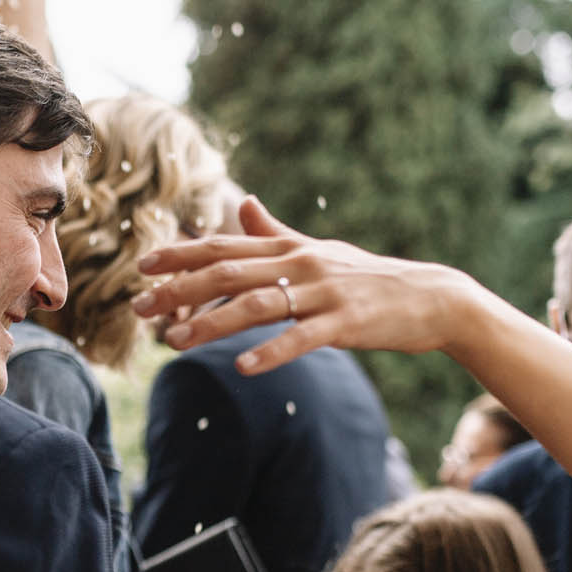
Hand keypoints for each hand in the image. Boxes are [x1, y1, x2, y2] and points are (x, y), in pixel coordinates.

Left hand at [131, 195, 482, 375]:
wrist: (432, 298)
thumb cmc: (370, 277)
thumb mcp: (319, 250)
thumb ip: (275, 231)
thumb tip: (242, 204)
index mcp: (289, 248)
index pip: (224, 247)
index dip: (182, 254)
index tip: (143, 266)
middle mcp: (300, 263)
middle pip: (228, 273)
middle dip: (179, 289)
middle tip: (138, 307)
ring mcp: (324, 292)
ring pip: (256, 305)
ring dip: (211, 323)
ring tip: (174, 341)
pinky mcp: (346, 323)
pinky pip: (301, 338)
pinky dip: (270, 353)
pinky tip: (241, 368)